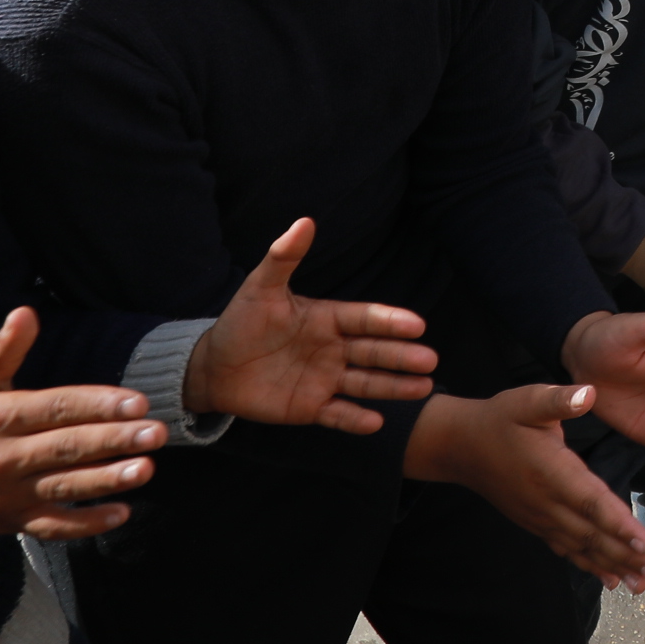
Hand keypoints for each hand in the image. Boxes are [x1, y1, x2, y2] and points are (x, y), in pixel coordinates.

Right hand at [0, 308, 162, 548]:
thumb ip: (4, 350)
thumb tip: (25, 311)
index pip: (55, 408)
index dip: (97, 404)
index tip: (137, 402)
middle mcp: (2, 458)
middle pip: (66, 448)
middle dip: (114, 440)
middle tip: (157, 433)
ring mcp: (8, 495)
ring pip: (64, 488)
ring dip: (108, 481)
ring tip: (147, 469)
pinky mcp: (14, 524)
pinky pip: (53, 527)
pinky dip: (86, 524)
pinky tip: (122, 513)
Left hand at [185, 217, 437, 432]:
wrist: (214, 368)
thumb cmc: (240, 323)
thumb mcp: (260, 288)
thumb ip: (284, 257)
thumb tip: (305, 220)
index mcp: (327, 319)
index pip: (366, 319)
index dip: (390, 322)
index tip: (417, 325)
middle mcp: (333, 349)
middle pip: (373, 352)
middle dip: (401, 357)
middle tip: (430, 361)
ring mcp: (324, 379)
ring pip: (365, 383)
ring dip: (393, 386)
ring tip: (423, 388)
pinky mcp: (310, 407)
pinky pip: (337, 414)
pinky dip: (356, 420)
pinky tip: (376, 423)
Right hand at [404, 387, 644, 591]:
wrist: (461, 447)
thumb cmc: (500, 419)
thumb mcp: (528, 400)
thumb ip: (559, 400)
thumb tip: (589, 393)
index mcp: (552, 472)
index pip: (591, 502)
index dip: (618, 524)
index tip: (644, 544)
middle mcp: (548, 502)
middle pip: (592, 534)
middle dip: (626, 555)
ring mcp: (541, 518)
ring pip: (582, 547)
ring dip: (614, 566)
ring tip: (642, 584)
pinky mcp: (537, 524)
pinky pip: (567, 549)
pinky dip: (590, 565)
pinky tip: (611, 579)